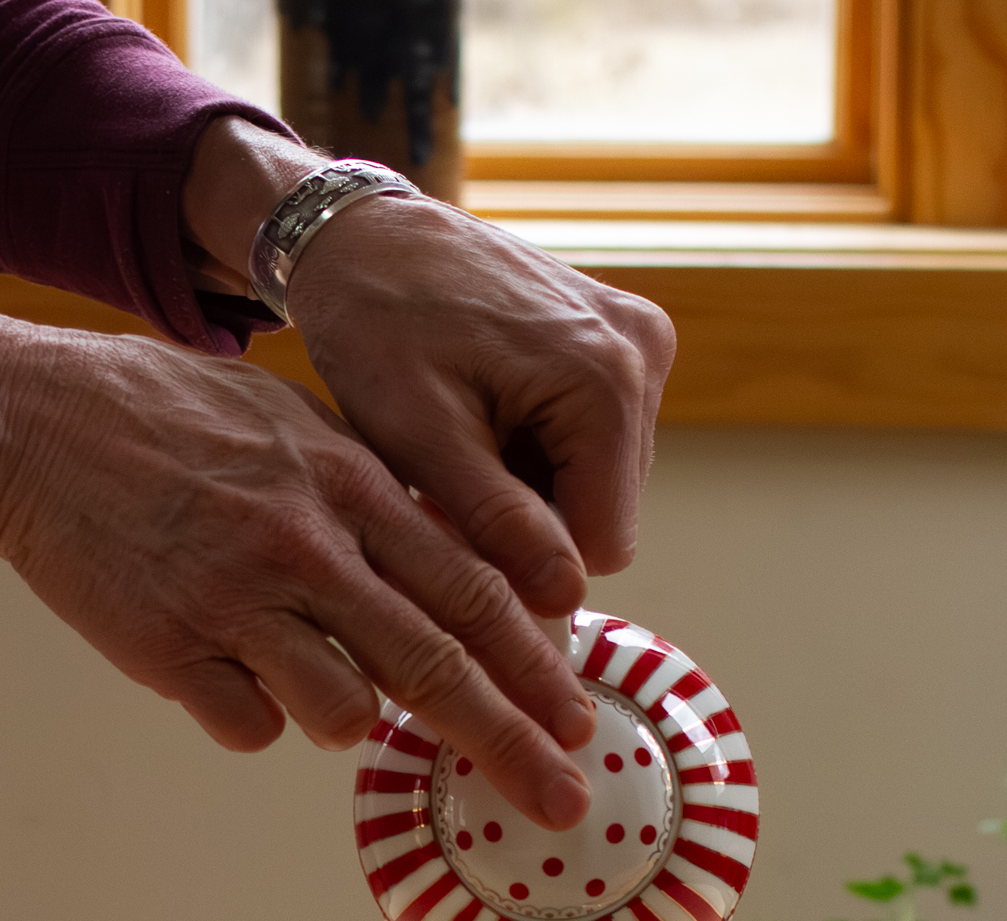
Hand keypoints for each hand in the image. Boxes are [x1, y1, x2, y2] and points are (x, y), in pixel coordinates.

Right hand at [0, 329, 594, 827]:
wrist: (27, 416)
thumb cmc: (171, 419)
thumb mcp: (297, 427)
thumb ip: (378, 500)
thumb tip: (459, 575)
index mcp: (350, 485)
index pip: (473, 592)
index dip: (537, 667)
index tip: (581, 722)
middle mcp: (305, 544)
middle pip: (436, 668)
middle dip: (512, 744)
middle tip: (563, 801)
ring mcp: (235, 599)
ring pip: (344, 712)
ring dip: (347, 714)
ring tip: (299, 664)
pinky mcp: (166, 648)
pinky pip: (248, 727)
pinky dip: (251, 713)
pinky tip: (219, 663)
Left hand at [182, 120, 676, 615]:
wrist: (362, 234)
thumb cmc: (375, 323)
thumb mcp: (422, 439)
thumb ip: (497, 524)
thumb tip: (564, 601)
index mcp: (607, 380)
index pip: (603, 544)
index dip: (529, 558)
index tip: (460, 523)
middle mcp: (644, 353)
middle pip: (605, 512)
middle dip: (531, 515)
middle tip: (454, 470)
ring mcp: (641, 339)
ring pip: (599, 482)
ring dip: (532, 483)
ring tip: (467, 434)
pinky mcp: (626, 336)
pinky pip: (595, 440)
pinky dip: (538, 447)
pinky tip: (489, 412)